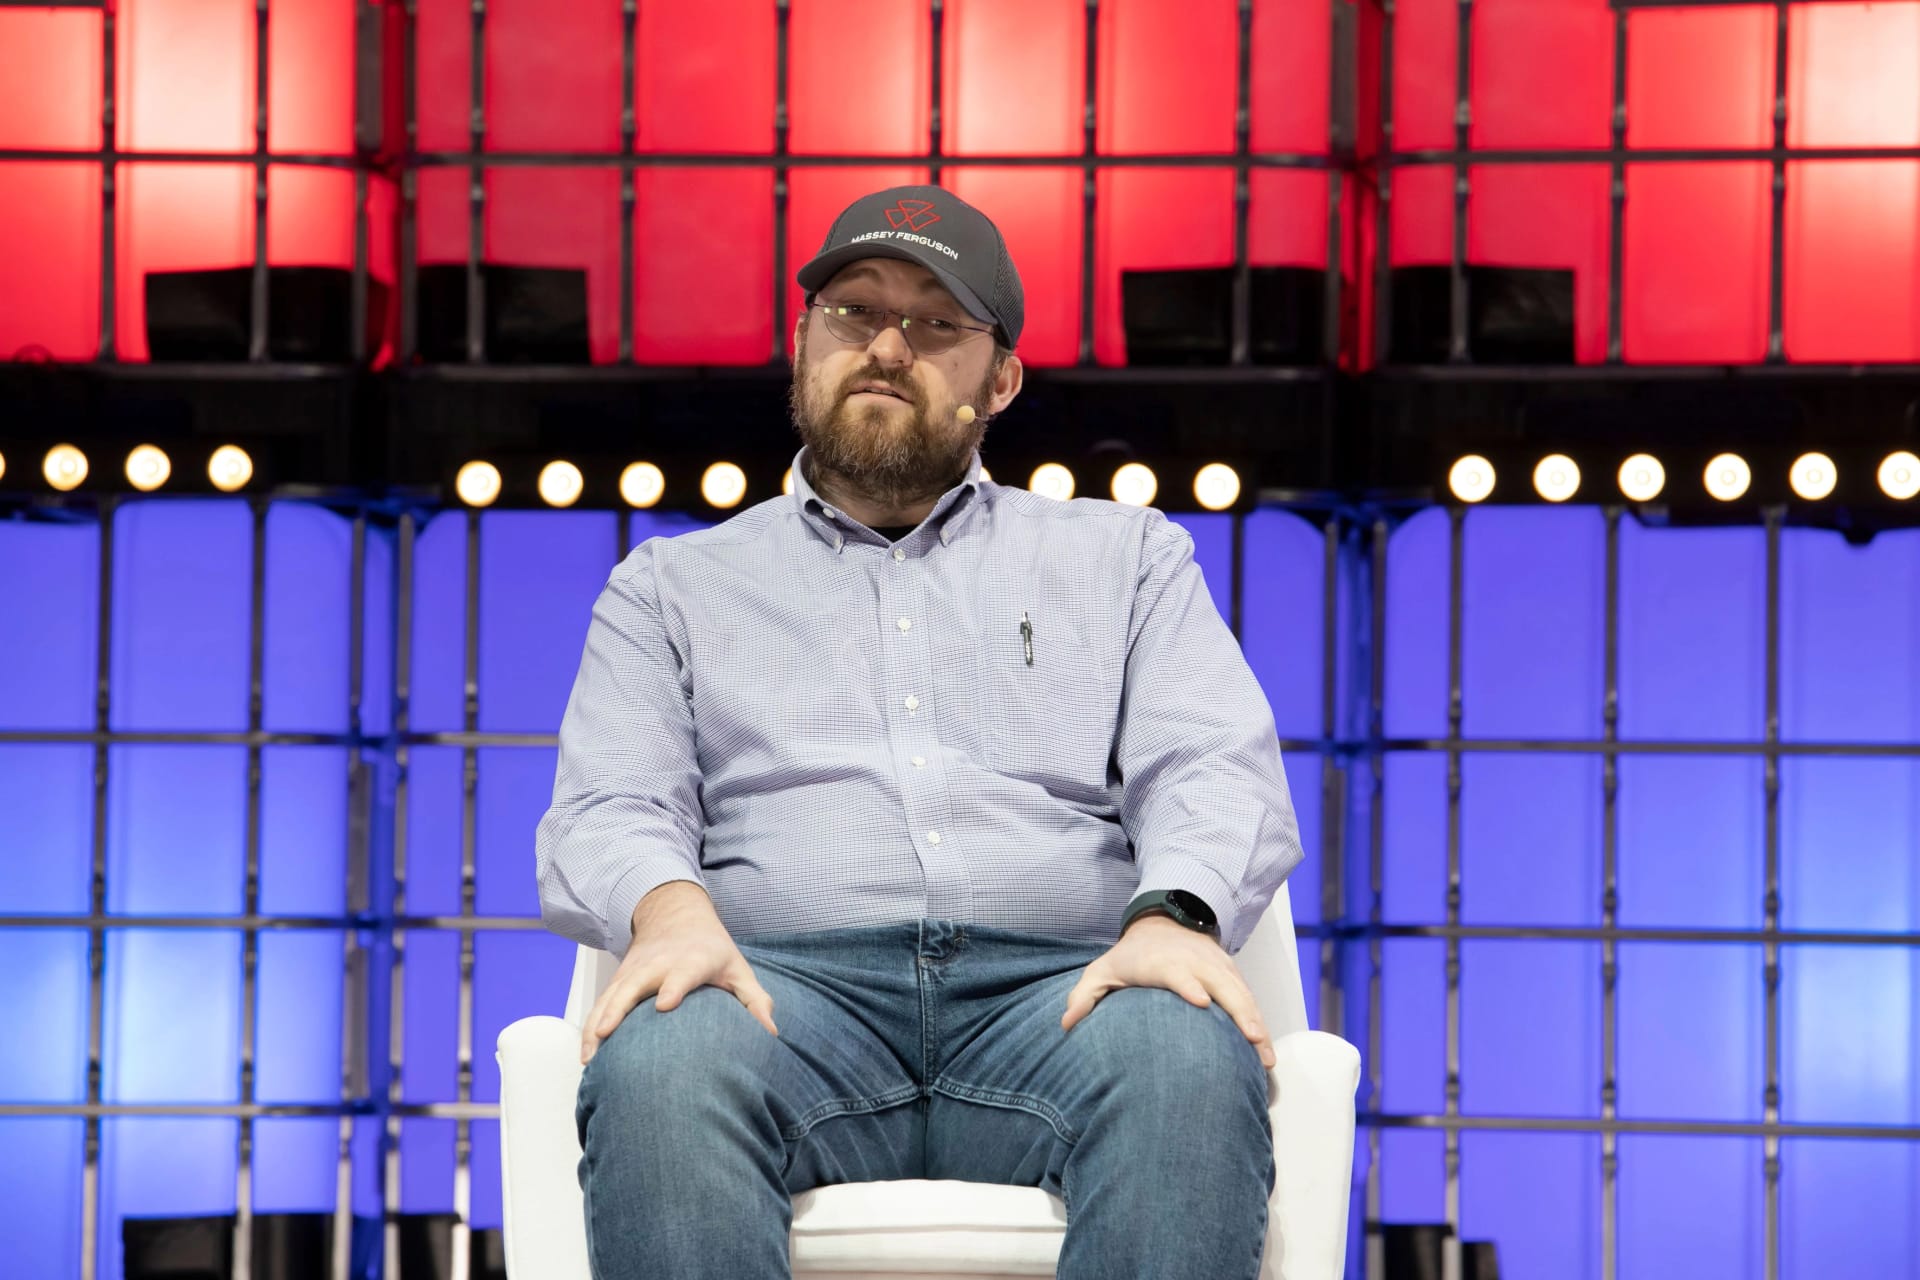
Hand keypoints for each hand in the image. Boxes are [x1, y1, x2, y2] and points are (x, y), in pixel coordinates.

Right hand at [580, 882, 778, 1064]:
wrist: (676, 916)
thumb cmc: (713, 950)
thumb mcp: (738, 969)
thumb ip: (755, 1001)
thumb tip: (771, 1034)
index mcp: (692, 960)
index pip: (682, 973)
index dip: (673, 986)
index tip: (664, 1005)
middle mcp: (658, 964)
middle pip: (634, 984)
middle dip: (619, 1008)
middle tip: (606, 1033)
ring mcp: (634, 971)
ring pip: (610, 996)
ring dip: (596, 1023)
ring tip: (588, 1058)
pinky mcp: (619, 979)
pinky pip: (601, 1003)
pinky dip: (591, 1026)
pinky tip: (586, 1055)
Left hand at [1061, 914, 1275, 1068]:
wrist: (1164, 922)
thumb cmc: (1131, 956)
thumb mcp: (1103, 970)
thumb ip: (1084, 996)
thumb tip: (1066, 1023)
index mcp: (1162, 963)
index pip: (1177, 972)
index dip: (1188, 985)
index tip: (1200, 1001)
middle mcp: (1194, 962)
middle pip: (1220, 985)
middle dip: (1237, 1010)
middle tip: (1251, 1039)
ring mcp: (1216, 967)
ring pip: (1241, 994)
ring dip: (1255, 1022)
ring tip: (1264, 1054)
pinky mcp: (1231, 972)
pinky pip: (1248, 997)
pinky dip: (1259, 1020)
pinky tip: (1265, 1048)